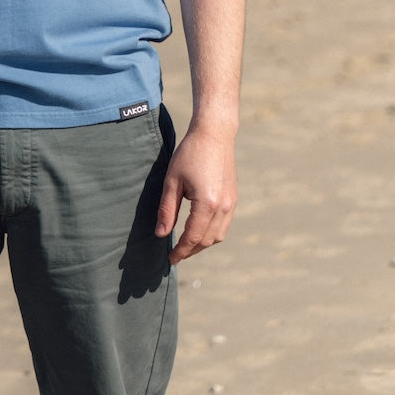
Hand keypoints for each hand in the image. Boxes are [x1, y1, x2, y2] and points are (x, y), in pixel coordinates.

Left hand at [155, 125, 237, 264]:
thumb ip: (167, 210)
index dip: (181, 251)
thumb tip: (161, 234)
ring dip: (202, 244)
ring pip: (218, 235)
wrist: (214, 134)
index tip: (170, 259)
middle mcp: (223, 207)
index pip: (193, 237)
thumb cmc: (190, 154)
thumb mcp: (172, 181)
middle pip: (206, 240)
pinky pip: (224, 225)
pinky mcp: (233, 198)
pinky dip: (211, 233)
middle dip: (191, 251)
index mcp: (207, 204)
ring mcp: (231, 203)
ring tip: (186, 246)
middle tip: (176, 255)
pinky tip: (199, 230)